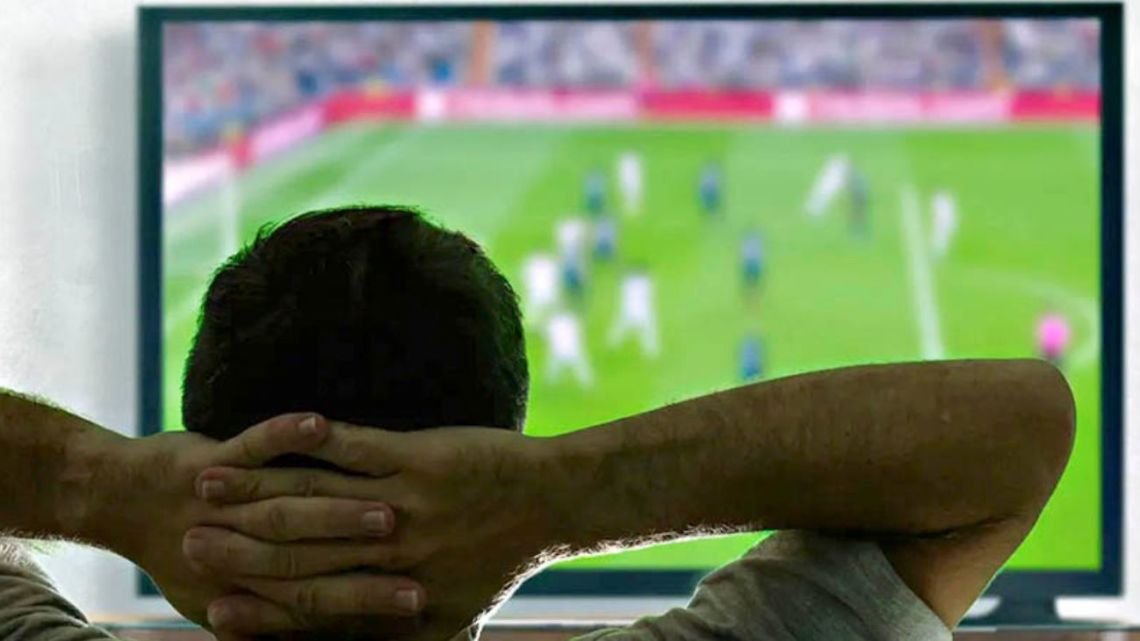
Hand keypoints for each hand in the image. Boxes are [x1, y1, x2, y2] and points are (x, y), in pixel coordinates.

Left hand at [91, 414, 423, 639]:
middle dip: (371, 562)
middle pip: (320, 557)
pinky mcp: (218, 460)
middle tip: (418, 562)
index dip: (371, 604)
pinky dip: (286, 434)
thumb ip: (273, 622)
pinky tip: (318, 422)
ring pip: (296, 501)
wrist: (119, 501)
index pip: (322, 603)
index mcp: (251, 587)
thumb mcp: (222, 600)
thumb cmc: (184, 558)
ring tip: (393, 504)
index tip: (419, 602)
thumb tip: (325, 640)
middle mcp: (242, 549)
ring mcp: (231, 502)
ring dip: (339, 505)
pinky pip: (257, 443)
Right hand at [191, 422, 560, 639]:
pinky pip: (352, 449)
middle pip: (298, 553)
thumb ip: (403, 639)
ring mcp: (402, 502)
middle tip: (186, 540)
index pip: (309, 608)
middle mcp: (389, 554)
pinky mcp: (416, 458)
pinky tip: (276, 435)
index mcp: (392, 594)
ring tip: (207, 482)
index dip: (258, 609)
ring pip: (313, 497)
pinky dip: (306, 443)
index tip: (212, 607)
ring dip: (255, 489)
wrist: (552, 502)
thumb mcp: (452, 618)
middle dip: (236, 547)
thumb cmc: (499, 562)